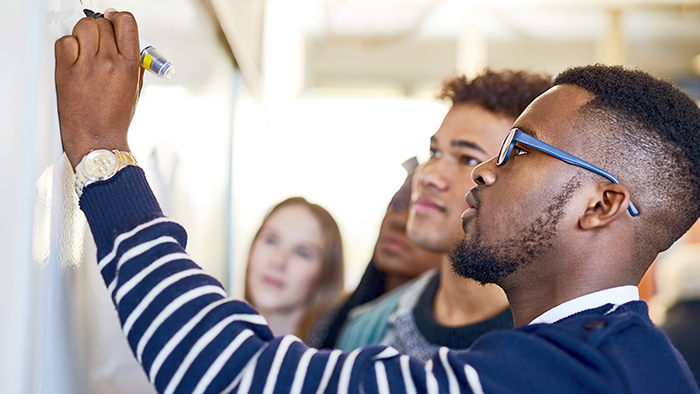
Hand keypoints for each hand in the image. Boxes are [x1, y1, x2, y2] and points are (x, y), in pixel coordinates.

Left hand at [55, 9, 144, 169]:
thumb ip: (133, 62)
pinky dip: (68, 47)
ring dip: (84, 35)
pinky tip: (74, 61)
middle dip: (101, 30)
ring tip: (85, 51)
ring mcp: (87, 66)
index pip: (126, 22)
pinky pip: (65, 42)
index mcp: (130, 66)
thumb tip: (126, 40)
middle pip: (103, 23)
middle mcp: (110, 63)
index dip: (118, 18)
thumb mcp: (135, 88)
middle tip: (98, 42)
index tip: (113, 21)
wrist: (98, 141)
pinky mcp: (66, 71)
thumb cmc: (115, 119)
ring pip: (83, 27)